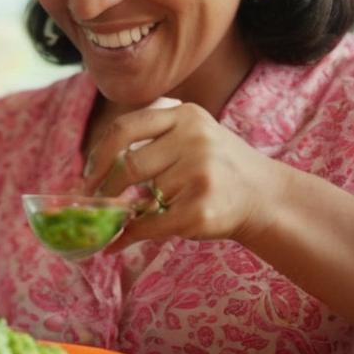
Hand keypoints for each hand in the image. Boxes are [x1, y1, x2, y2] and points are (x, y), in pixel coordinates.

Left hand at [81, 102, 293, 250]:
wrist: (266, 197)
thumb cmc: (215, 166)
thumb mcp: (189, 135)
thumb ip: (148, 140)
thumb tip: (90, 173)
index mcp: (184, 115)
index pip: (123, 128)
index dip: (98, 154)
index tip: (88, 175)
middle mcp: (195, 139)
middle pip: (128, 165)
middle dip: (109, 188)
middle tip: (100, 201)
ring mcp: (201, 173)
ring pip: (145, 197)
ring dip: (139, 209)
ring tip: (156, 208)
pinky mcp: (202, 208)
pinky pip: (151, 224)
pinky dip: (132, 235)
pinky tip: (123, 238)